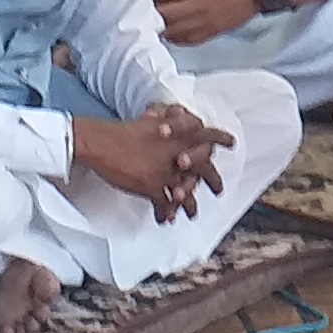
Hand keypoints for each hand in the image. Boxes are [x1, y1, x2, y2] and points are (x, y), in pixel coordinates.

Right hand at [71, 109, 228, 218]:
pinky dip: (166, 212)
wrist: (101, 142)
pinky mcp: (151, 186)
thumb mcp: (150, 119)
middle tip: (219, 190)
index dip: (219, 138)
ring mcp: (165, 171)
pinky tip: (166, 219)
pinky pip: (164, 204)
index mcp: (177, 135)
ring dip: (190, 204)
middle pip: (202, 168)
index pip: (205, 135)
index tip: (232, 144)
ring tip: (192, 214)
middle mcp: (176, 153)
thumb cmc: (122, 130)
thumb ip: (166, 119)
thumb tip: (174, 113)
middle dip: (213, 180)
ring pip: (185, 190)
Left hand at [150, 0, 252, 46]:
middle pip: (164, 13)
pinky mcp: (210, 33)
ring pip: (173, 30)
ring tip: (155, 20)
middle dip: (153, 9)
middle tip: (147, 6)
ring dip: (161, 25)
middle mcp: (197, 6)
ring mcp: (203, 22)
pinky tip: (171, 32)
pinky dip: (176, 38)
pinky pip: (187, 40)